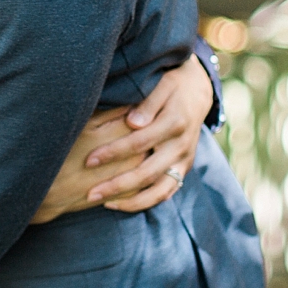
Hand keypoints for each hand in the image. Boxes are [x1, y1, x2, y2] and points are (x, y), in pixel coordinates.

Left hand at [33, 52, 212, 220]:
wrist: (198, 90)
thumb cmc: (170, 83)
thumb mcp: (161, 84)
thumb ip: (147, 103)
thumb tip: (132, 123)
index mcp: (174, 122)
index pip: (139, 142)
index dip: (113, 153)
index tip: (89, 160)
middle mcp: (181, 145)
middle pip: (148, 172)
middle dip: (117, 185)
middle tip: (90, 193)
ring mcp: (184, 159)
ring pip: (160, 189)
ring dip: (132, 201)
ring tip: (105, 204)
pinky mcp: (184, 168)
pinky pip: (167, 192)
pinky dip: (146, 201)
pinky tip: (121, 203)